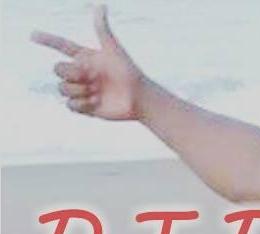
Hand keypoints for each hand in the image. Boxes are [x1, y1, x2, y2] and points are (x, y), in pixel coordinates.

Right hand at [31, 4, 143, 121]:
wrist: (137, 98)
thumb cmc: (128, 72)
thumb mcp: (113, 49)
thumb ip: (103, 29)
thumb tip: (100, 5)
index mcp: (84, 57)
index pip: (61, 46)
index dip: (47, 40)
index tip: (32, 35)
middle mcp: (80, 73)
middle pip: (58, 69)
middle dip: (73, 73)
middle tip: (92, 77)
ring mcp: (81, 90)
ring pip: (62, 88)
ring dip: (79, 90)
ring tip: (97, 91)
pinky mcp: (84, 107)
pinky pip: (70, 105)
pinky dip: (82, 104)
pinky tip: (96, 102)